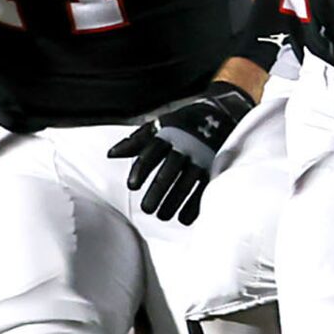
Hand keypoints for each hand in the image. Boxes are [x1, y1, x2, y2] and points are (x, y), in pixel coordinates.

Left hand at [106, 85, 254, 223]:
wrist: (222, 113)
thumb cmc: (182, 124)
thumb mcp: (160, 125)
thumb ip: (137, 141)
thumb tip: (111, 154)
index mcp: (169, 134)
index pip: (152, 153)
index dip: (141, 169)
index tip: (132, 186)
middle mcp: (186, 145)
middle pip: (169, 171)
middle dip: (158, 191)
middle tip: (147, 209)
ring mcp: (203, 157)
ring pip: (186, 183)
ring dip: (174, 201)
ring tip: (162, 216)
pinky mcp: (216, 167)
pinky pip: (205, 188)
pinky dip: (194, 206)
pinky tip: (183, 219)